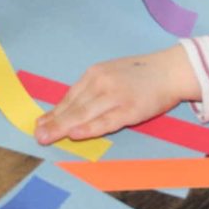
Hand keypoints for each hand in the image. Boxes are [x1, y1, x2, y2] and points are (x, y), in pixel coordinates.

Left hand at [35, 45, 200, 142]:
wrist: (170, 70)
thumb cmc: (142, 74)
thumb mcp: (113, 72)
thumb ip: (94, 87)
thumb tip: (72, 106)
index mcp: (96, 73)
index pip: (70, 95)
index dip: (55, 112)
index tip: (40, 123)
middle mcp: (102, 83)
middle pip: (73, 106)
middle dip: (53, 122)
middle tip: (37, 135)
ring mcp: (115, 96)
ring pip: (84, 114)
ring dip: (63, 127)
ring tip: (47, 137)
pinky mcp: (129, 110)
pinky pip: (105, 122)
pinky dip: (88, 128)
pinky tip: (75, 134)